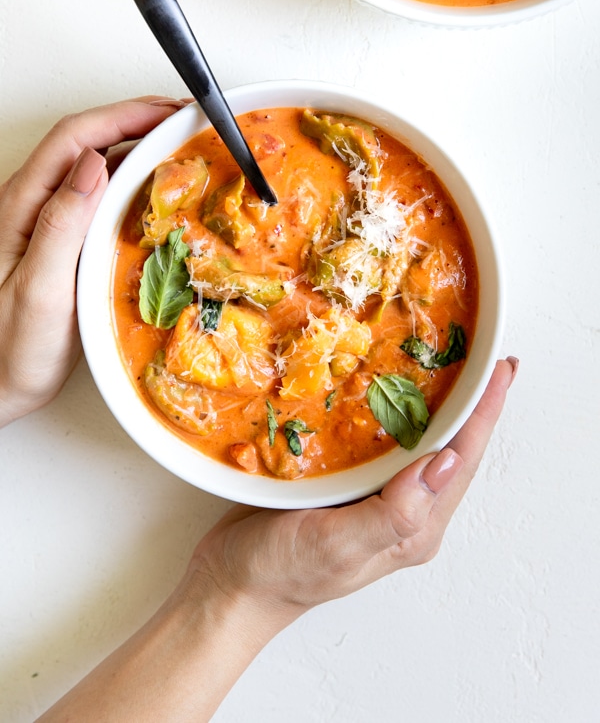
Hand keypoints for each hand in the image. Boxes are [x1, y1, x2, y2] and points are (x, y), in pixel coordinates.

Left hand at [0, 97, 188, 425]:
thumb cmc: (7, 347)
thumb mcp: (38, 288)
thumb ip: (61, 224)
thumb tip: (94, 165)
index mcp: (24, 205)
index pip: (76, 139)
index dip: (125, 115)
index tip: (169, 112)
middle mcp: (35, 206)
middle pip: (88, 142)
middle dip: (138, 121)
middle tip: (185, 123)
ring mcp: (49, 223)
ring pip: (95, 167)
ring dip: (137, 149)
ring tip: (179, 149)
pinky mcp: (63, 244)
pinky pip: (100, 200)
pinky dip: (132, 185)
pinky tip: (155, 194)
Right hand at [188, 357, 517, 620]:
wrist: (233, 587)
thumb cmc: (282, 573)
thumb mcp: (338, 545)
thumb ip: (395, 511)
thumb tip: (447, 462)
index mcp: (414, 528)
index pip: (461, 460)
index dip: (484, 413)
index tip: (501, 370)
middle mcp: (407, 513)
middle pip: (453, 449)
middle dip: (474, 405)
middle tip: (488, 358)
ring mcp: (381, 500)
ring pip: (424, 444)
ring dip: (443, 405)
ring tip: (455, 365)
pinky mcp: (354, 487)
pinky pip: (390, 444)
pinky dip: (402, 412)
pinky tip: (397, 388)